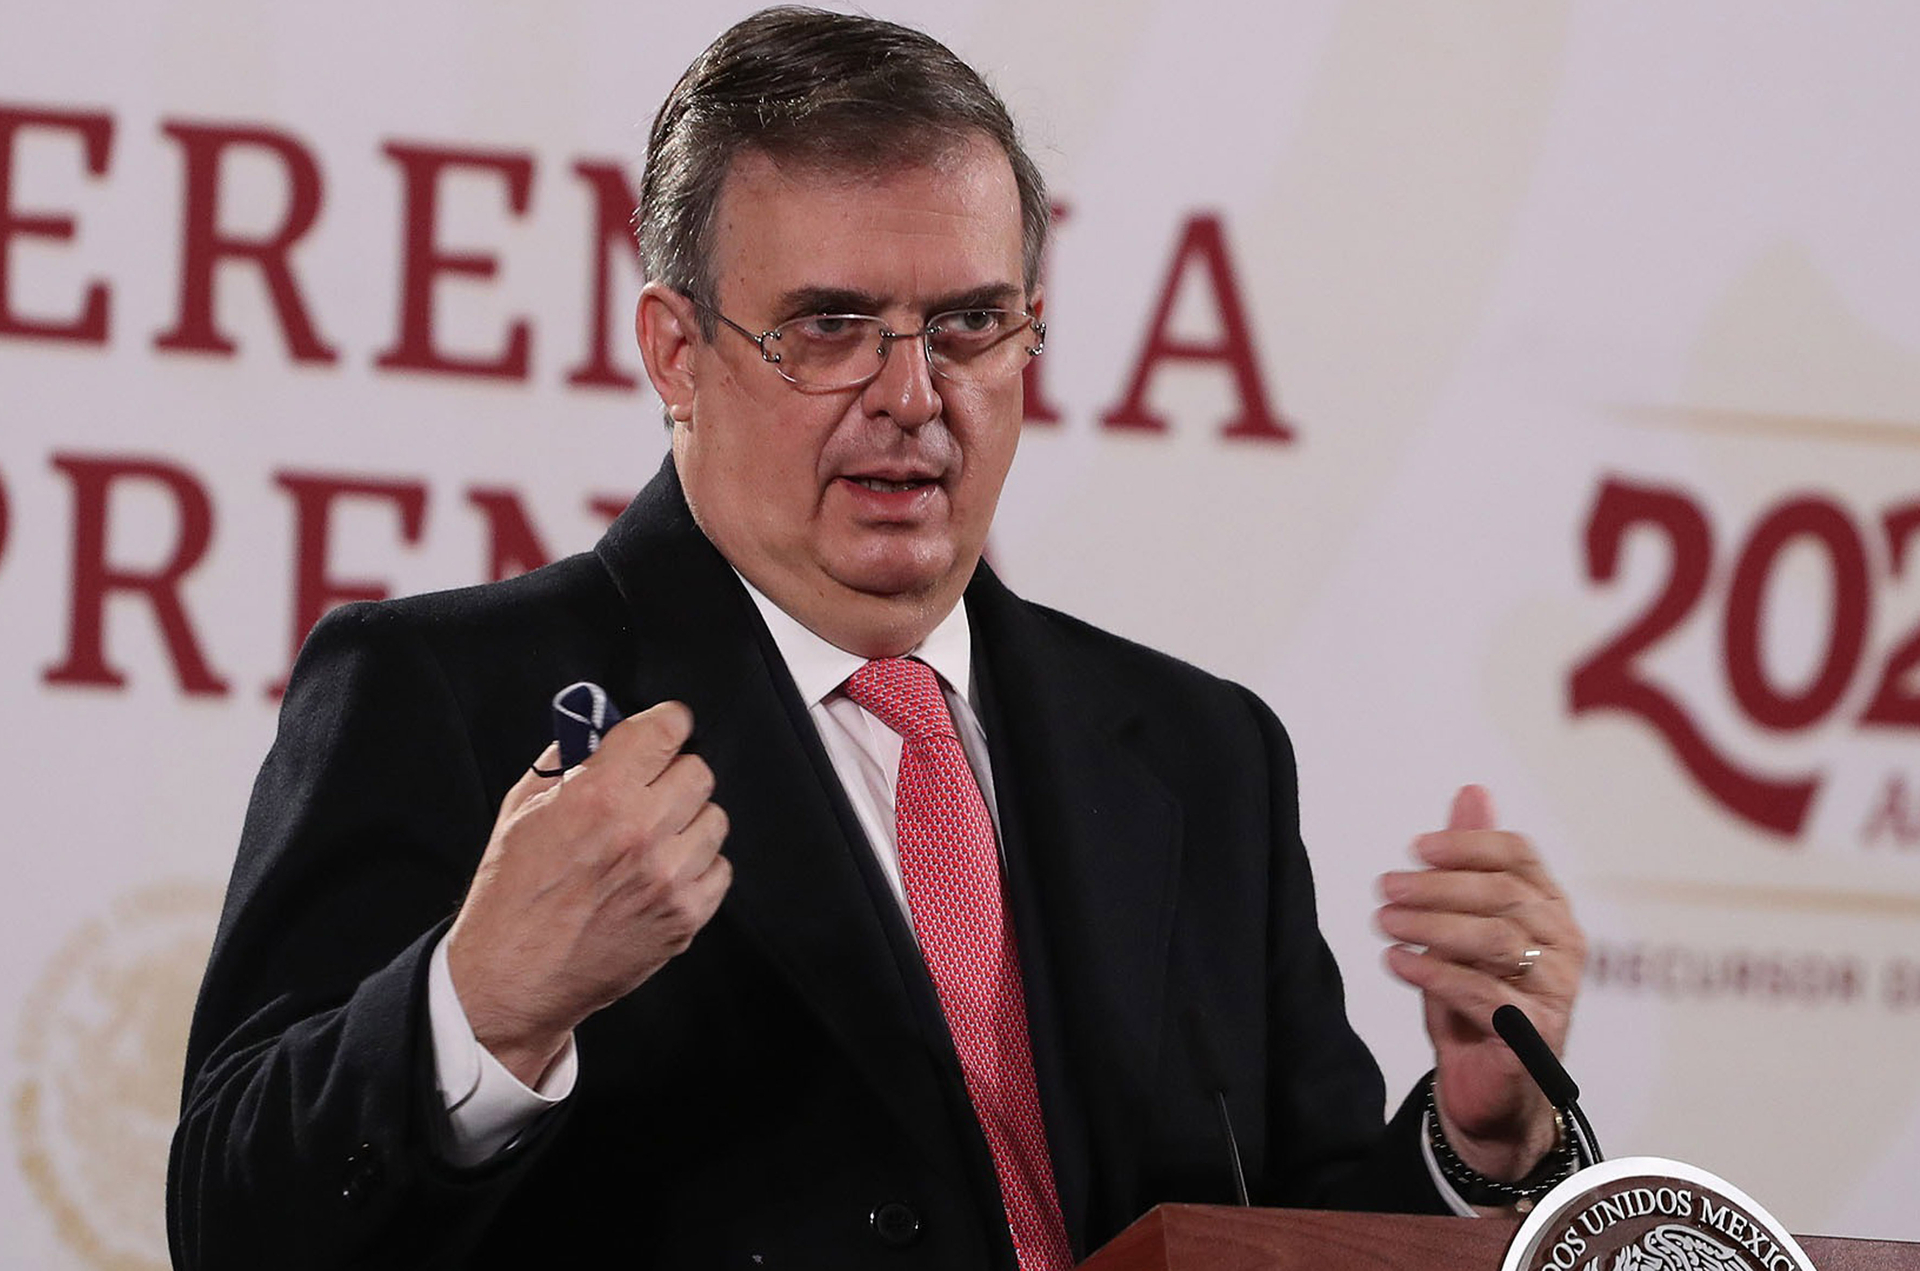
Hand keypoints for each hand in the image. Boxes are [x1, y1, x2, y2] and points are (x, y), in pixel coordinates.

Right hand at [446, 702, 731, 1085]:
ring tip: (652, 840)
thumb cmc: (511, 897)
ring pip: (714, 818)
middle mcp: (640, 831)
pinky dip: (696, 867)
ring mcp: (668, 876)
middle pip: (699, 771)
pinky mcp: (685, 916)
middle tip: (649, 792)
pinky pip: (719, 868)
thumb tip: (601, 731)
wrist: (512, 977)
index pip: (668, 728)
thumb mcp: (523, 810)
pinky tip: (661, 875)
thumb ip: (568, 761)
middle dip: (673, 775)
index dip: (667, 725)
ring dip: (687, 822)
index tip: (666, 731)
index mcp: (598, 795)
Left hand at [1376, 785, 1585, 1180]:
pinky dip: (1434, 973)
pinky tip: (1397, 962)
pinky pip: (1484, 993)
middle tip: (1385, 887)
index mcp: (1550, 908)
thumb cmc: (1476, 998)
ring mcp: (1556, 990)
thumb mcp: (1465, 924)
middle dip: (1438, 887)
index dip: (1467, 845)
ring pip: (1496, 941)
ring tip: (1384, 923)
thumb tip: (1472, 790)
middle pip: (1504, 895)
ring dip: (1431, 927)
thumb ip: (1468, 863)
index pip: (1519, 856)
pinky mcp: (1537, 1033)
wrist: (1488, 1088)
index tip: (1415, 847)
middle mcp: (1564, 944)